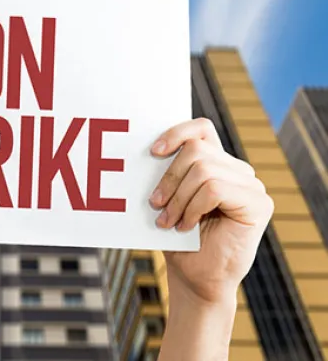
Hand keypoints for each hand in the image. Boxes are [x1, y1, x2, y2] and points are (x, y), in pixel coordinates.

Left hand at [149, 118, 273, 304]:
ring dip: (178, 198)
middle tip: (155, 205)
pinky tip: (187, 226)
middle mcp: (238, 170)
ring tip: (168, 221)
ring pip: (203, 170)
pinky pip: (215, 189)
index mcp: (217, 164)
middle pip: (196, 151)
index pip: (201, 129)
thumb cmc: (179, 240)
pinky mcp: (259, 204)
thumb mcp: (168, 199)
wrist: (195, 278)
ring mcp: (252, 186)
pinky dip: (193, 208)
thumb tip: (149, 150)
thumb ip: (169, 174)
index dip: (177, 133)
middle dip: (169, 179)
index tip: (153, 152)